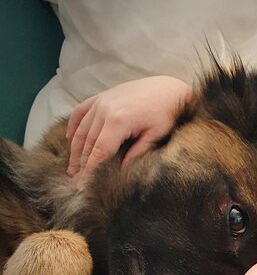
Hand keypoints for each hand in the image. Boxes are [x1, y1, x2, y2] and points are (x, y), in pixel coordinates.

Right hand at [66, 76, 191, 187]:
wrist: (169, 88)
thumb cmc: (167, 113)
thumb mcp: (154, 137)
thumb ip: (136, 154)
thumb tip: (119, 173)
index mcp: (118, 120)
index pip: (98, 152)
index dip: (89, 171)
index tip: (83, 186)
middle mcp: (104, 109)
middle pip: (87, 143)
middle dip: (80, 165)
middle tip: (75, 182)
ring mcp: (101, 101)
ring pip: (81, 129)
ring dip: (74, 150)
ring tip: (71, 168)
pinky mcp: (101, 96)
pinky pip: (80, 111)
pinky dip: (73, 125)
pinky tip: (70, 139)